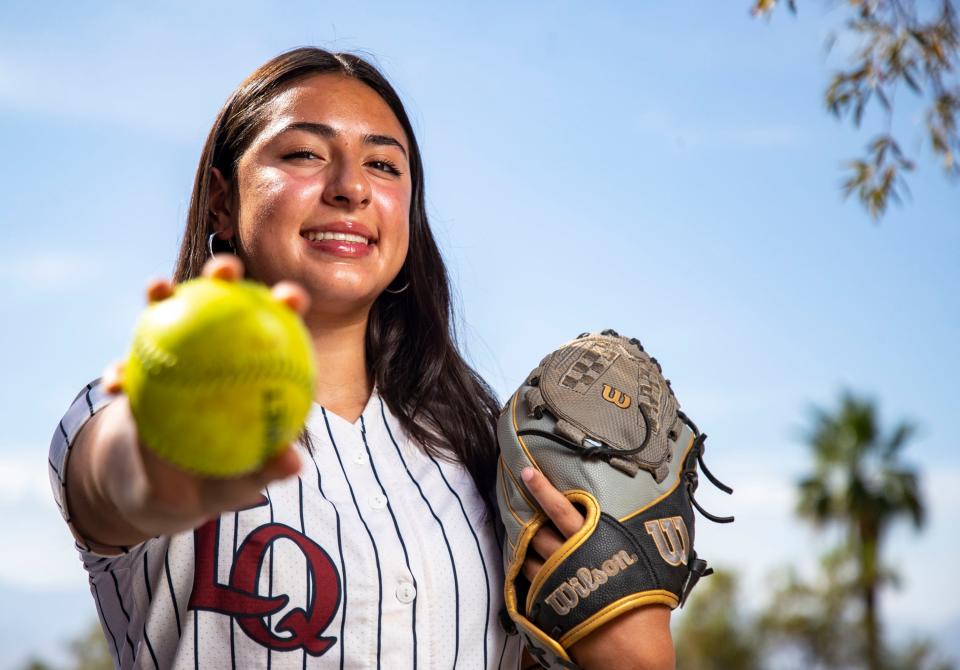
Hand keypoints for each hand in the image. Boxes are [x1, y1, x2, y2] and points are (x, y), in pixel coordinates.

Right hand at [67, 256, 308, 549]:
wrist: (168, 490)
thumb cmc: (217, 482)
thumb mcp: (240, 483)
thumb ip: (265, 471)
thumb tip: (294, 463)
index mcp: (254, 368)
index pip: (278, 326)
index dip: (287, 303)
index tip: (290, 297)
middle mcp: (217, 351)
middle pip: (225, 302)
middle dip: (226, 271)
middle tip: (225, 268)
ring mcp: (178, 356)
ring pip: (171, 316)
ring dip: (163, 295)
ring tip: (156, 289)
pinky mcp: (141, 372)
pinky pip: (128, 364)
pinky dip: (120, 370)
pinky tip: (114, 380)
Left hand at [520, 467, 675, 669]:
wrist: (632, 648)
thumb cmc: (646, 603)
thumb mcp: (644, 560)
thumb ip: (633, 536)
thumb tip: (655, 514)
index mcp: (594, 540)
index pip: (561, 507)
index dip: (542, 489)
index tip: (526, 472)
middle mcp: (570, 556)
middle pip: (538, 530)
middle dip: (531, 521)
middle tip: (526, 510)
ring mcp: (555, 580)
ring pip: (529, 554)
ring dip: (528, 548)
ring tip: (531, 543)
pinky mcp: (547, 602)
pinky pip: (527, 581)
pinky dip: (526, 574)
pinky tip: (531, 572)